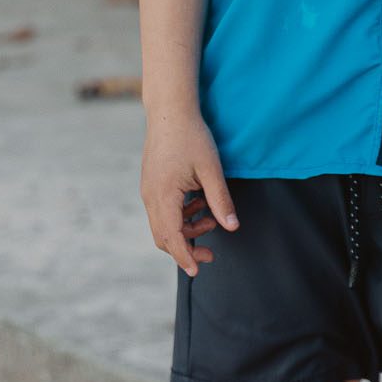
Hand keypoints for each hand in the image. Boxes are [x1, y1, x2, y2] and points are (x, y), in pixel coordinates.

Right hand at [141, 119, 238, 277]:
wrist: (169, 111)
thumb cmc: (191, 137)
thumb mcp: (211, 170)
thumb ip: (220, 200)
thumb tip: (232, 227)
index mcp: (163, 195)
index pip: (172, 237)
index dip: (185, 256)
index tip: (198, 270)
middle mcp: (151, 196)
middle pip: (163, 237)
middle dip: (186, 248)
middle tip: (211, 252)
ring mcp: (148, 190)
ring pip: (163, 225)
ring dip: (186, 229)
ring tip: (210, 219)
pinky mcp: (152, 184)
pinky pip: (163, 211)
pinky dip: (180, 216)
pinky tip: (199, 203)